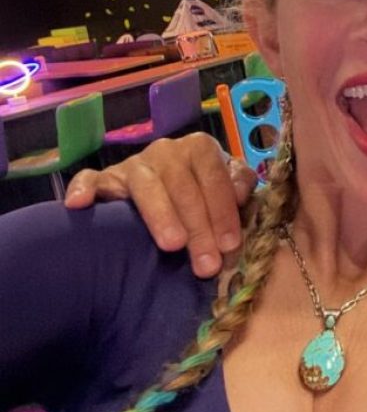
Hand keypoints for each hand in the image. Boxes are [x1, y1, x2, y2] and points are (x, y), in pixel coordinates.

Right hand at [64, 132, 255, 277]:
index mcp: (199, 148)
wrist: (168, 192)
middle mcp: (166, 151)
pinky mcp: (104, 179)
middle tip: (206, 263)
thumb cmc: (204, 192)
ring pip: (145, 185)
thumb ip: (240, 184)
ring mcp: (133, 164)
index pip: (213, 176)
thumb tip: (242, 194)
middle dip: (198, 226)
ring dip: (160, 215)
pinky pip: (90, 179)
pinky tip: (80, 205)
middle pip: (182, 185)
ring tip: (172, 244)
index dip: (223, 210)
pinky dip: (84, 189)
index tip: (230, 244)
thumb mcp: (228, 186)